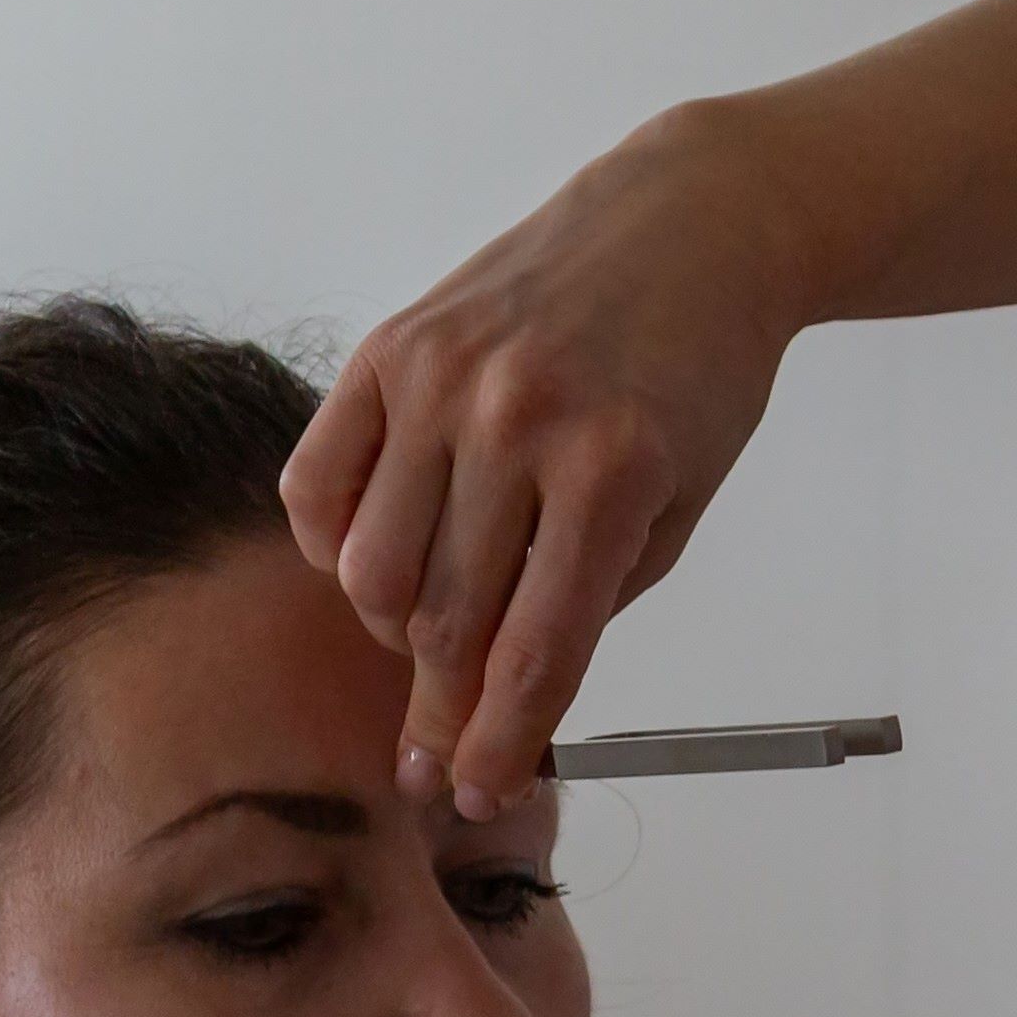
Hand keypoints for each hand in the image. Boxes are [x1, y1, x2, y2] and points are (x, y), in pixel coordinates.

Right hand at [284, 109, 815, 816]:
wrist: (692, 224)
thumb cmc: (698, 369)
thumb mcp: (679, 501)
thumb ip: (593, 598)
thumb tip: (501, 700)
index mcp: (613, 469)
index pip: (534, 652)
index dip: (497, 742)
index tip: (474, 791)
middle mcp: (518, 420)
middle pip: (444, 621)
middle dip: (437, 710)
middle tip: (430, 755)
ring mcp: (443, 377)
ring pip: (370, 568)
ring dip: (390, 630)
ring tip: (426, 634)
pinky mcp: (390, 346)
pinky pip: (318, 482)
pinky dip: (332, 545)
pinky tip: (373, 559)